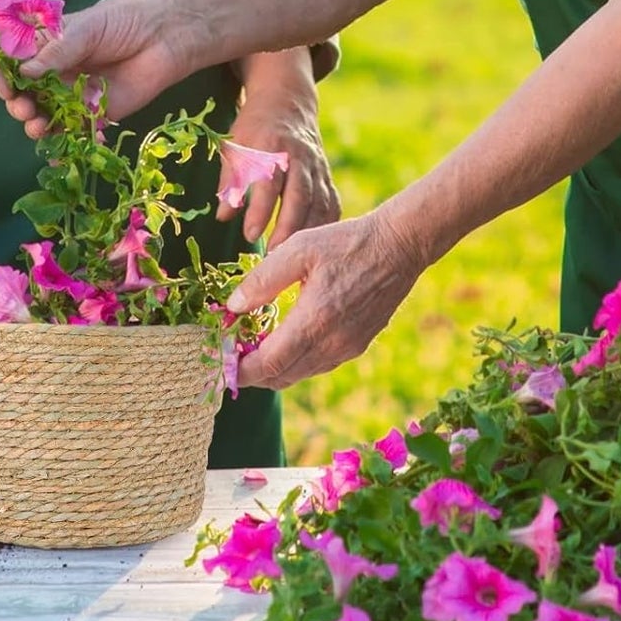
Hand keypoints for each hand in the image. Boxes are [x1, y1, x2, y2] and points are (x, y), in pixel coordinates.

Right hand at [0, 0, 189, 131]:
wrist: (165, 36)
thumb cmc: (124, 20)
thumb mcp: (87, 28)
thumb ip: (58, 51)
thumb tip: (24, 72)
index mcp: (48, 47)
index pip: (15, 64)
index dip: (4, 76)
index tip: (4, 85)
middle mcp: (57, 73)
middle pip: (26, 95)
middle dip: (19, 104)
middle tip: (25, 107)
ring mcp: (74, 96)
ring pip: (45, 117)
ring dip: (36, 125)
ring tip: (39, 126)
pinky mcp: (95, 116)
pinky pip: (74, 134)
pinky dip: (63, 147)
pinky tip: (57, 154)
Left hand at [219, 74, 338, 247]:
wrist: (287, 100)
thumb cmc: (254, 126)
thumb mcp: (235, 143)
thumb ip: (230, 180)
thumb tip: (222, 216)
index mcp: (272, 145)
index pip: (268, 182)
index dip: (259, 209)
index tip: (250, 235)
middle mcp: (299, 156)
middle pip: (299, 196)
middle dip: (288, 227)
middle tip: (274, 256)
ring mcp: (317, 166)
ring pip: (318, 203)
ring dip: (308, 232)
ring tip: (293, 259)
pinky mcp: (327, 175)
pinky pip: (331, 203)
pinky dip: (326, 226)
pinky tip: (317, 247)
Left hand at [226, 207, 428, 388]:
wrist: (399, 247)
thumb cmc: (346, 243)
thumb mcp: (298, 249)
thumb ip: (263, 279)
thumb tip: (233, 306)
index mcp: (314, 322)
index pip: (269, 365)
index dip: (241, 370)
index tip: (221, 362)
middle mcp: (332, 344)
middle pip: (281, 377)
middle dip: (252, 373)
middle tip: (232, 353)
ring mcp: (347, 348)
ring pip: (300, 374)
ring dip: (274, 368)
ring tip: (254, 345)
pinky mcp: (358, 345)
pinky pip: (318, 365)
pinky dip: (296, 360)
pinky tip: (286, 338)